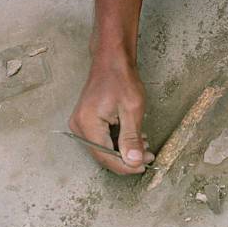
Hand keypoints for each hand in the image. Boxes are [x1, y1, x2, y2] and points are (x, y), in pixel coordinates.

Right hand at [69, 52, 153, 174]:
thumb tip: (133, 162)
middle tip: (148, 156)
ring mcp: (81, 125)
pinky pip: (102, 140)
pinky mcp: (86, 122)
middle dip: (126, 159)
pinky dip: (118, 142)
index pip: (106, 157)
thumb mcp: (132, 110)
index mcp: (88, 124)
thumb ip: (131, 138)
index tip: (144, 165)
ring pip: (104, 149)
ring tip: (144, 145)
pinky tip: (134, 138)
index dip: (126, 166)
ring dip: (124, 151)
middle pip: (103, 156)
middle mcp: (79, 127)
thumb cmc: (121, 79)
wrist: (111, 60)